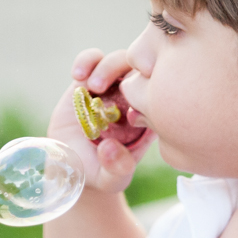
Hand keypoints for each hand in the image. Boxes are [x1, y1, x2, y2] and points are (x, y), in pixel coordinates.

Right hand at [47, 48, 155, 194]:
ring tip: (90, 84)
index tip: (130, 107)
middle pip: (142, 68)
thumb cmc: (102, 174)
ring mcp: (112, 87)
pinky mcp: (89, 82)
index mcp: (149, 115)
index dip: (149, 90)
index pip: (161, 91)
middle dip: (125, 70)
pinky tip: (78, 74)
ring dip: (106, 66)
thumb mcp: (111, 178)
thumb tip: (108, 148)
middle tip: (101, 86)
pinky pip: (93, 60)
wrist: (76, 169)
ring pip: (119, 60)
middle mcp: (134, 97)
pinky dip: (87, 60)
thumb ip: (116, 168)